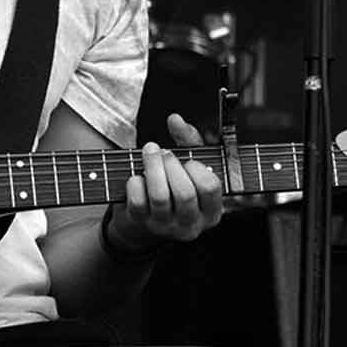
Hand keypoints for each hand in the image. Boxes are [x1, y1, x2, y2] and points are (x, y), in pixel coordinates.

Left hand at [111, 113, 224, 249]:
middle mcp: (190, 225)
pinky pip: (137, 201)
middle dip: (171, 165)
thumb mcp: (189, 164)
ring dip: (152, 166)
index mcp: (210, 211)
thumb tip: (175, 120)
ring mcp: (165, 227)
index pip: (210, 188)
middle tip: (164, 152)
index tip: (188, 160)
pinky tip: (137, 175)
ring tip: (150, 151)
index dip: (197, 168)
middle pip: (184, 193)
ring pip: (160, 197)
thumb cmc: (175, 184)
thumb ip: (188, 140)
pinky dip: (135, 182)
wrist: (145, 215)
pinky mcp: (141, 224)